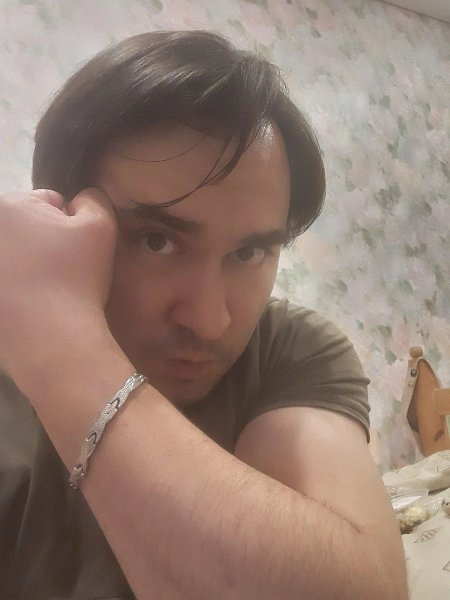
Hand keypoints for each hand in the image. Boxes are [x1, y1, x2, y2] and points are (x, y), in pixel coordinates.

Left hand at [0, 188, 117, 380]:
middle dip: (45, 243)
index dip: (72, 224)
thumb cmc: (76, 278)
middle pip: (26, 228)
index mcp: (8, 206)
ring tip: (49, 291)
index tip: (77, 251)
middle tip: (64, 272)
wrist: (52, 339)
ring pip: (14, 256)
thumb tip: (79, 201)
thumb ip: (93, 200)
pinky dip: (17, 290)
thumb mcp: (100, 227)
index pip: (49, 202)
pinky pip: (8, 285)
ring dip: (30, 265)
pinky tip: (32, 306)